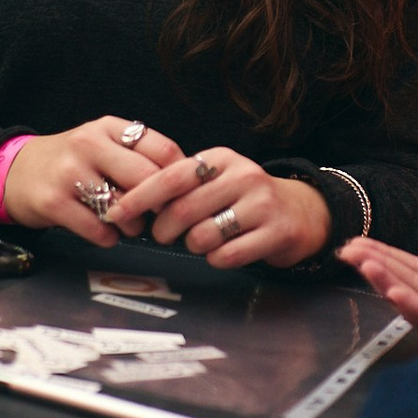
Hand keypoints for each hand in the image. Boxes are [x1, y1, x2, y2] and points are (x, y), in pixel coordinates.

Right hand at [1, 116, 184, 245]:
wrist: (16, 171)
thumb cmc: (72, 161)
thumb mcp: (103, 143)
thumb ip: (138, 155)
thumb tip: (183, 182)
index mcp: (109, 127)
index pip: (162, 149)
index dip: (180, 177)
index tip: (183, 194)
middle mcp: (89, 144)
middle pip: (147, 178)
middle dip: (159, 204)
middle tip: (158, 216)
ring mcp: (69, 172)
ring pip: (124, 207)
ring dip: (133, 225)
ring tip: (127, 223)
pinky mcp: (53, 202)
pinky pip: (98, 229)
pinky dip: (109, 238)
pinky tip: (105, 232)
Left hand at [105, 148, 330, 268]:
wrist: (302, 212)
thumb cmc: (245, 199)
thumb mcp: (217, 179)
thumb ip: (182, 186)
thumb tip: (133, 204)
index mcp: (222, 159)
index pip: (171, 177)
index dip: (140, 197)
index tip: (116, 213)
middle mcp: (243, 176)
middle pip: (182, 210)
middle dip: (164, 230)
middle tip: (165, 235)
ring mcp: (262, 204)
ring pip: (203, 236)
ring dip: (194, 246)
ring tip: (204, 240)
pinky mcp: (276, 232)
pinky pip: (227, 256)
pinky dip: (217, 259)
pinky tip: (225, 250)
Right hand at [336, 215, 417, 338]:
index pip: (415, 268)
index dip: (386, 254)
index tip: (358, 242)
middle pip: (408, 280)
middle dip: (376, 264)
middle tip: (344, 249)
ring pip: (416, 298)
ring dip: (386, 281)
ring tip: (358, 262)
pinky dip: (414, 308)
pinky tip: (394, 295)